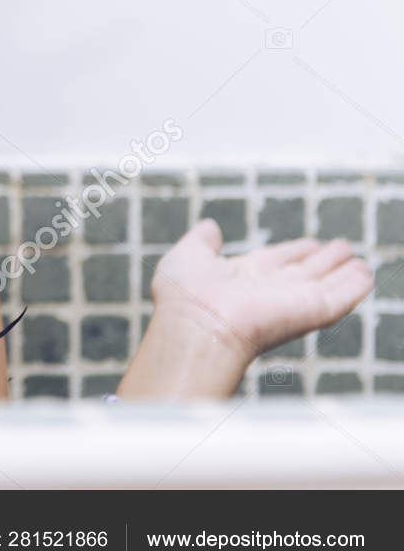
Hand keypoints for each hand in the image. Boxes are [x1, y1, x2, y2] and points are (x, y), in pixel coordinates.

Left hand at [120, 219, 372, 398]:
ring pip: (324, 285)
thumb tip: (209, 225)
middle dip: (321, 261)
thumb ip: (201, 241)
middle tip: (341, 248)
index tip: (309, 244)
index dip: (292, 252)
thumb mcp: (187, 257)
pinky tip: (365, 277)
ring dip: (342, 273)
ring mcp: (291, 302)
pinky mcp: (311, 312)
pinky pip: (339, 298)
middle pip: (303, 273)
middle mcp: (268, 291)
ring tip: (359, 262)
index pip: (273, 262)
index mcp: (240, 278)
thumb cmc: (184, 297)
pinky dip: (353, 287)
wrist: (199, 325)